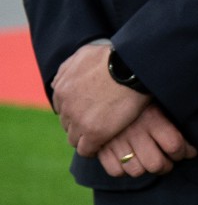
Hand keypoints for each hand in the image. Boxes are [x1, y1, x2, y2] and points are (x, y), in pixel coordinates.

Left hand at [52, 42, 148, 156]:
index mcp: (62, 89)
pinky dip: (93, 149)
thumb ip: (68, 67)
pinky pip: (86, 149)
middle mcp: (66, 106)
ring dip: (85, 137)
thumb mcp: (84, 54)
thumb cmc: (114, 56)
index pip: (62, 108)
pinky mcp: (94, 133)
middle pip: (67, 123)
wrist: (133, 66)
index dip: (76, 110)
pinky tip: (103, 145)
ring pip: (74, 138)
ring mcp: (79, 120)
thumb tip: (57, 80)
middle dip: (79, 123)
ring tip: (102, 134)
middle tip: (98, 121)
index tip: (89, 111)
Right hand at [94, 104, 195, 177]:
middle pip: (156, 164)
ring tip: (150, 163)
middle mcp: (135, 131)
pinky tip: (130, 162)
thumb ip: (174, 123)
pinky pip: (115, 171)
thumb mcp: (160, 103)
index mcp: (153, 118)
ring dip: (146, 170)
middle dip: (166, 166)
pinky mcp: (101, 147)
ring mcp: (117, 140)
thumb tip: (191, 149)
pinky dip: (123, 171)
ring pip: (137, 171)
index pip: (175, 146)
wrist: (111, 85)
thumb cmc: (141, 97)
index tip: (188, 152)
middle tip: (169, 162)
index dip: (185, 153)